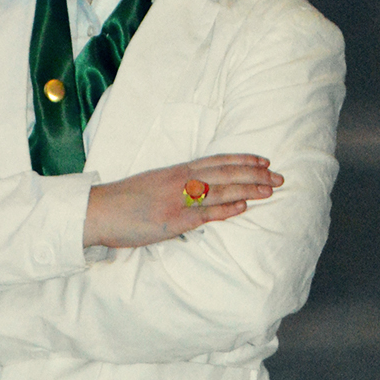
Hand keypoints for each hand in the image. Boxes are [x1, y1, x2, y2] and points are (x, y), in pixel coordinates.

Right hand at [84, 155, 282, 249]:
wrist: (99, 210)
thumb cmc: (124, 201)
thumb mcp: (153, 185)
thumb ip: (175, 186)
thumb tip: (193, 192)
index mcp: (177, 171)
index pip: (217, 161)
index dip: (243, 160)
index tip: (264, 160)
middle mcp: (181, 180)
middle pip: (226, 173)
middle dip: (255, 174)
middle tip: (279, 176)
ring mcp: (178, 199)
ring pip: (221, 190)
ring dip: (249, 189)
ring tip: (271, 189)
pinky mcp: (173, 219)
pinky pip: (205, 212)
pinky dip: (227, 209)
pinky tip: (244, 206)